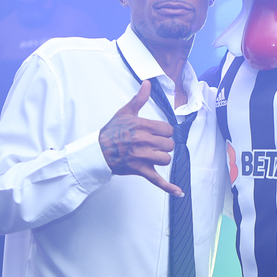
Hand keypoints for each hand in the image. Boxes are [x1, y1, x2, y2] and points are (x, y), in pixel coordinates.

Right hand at [98, 82, 181, 196]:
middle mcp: (144, 140)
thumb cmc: (111, 132)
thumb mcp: (125, 112)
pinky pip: (157, 180)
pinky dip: (169, 187)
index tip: (156, 133)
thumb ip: (139, 99)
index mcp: (142, 126)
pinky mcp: (140, 170)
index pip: (168, 130)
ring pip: (166, 159)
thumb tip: (147, 84)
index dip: (164, 132)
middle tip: (153, 145)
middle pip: (169, 144)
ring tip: (152, 155)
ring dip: (162, 158)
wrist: (97, 151)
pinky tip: (179, 192)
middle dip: (163, 145)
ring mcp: (142, 156)